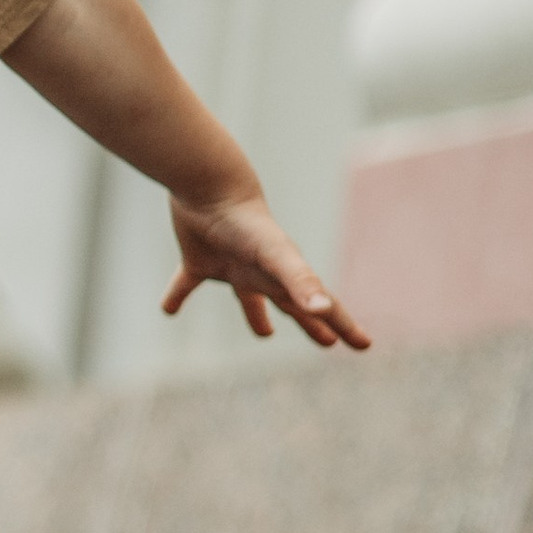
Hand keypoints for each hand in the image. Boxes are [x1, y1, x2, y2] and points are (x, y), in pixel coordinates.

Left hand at [164, 193, 370, 351]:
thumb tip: (325, 311)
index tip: (364, 346)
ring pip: (248, 299)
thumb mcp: (278, 256)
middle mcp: (262, 273)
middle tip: (327, 342)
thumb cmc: (246, 222)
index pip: (322, 307)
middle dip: (311, 324)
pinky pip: (188, 283)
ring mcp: (231, 266)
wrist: (208, 186)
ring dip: (257, 317)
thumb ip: (301, 282)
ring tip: (264, 334)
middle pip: (291, 305)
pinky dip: (178, 295)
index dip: (344, 326)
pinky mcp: (197, 260)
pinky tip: (167, 309)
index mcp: (286, 276)